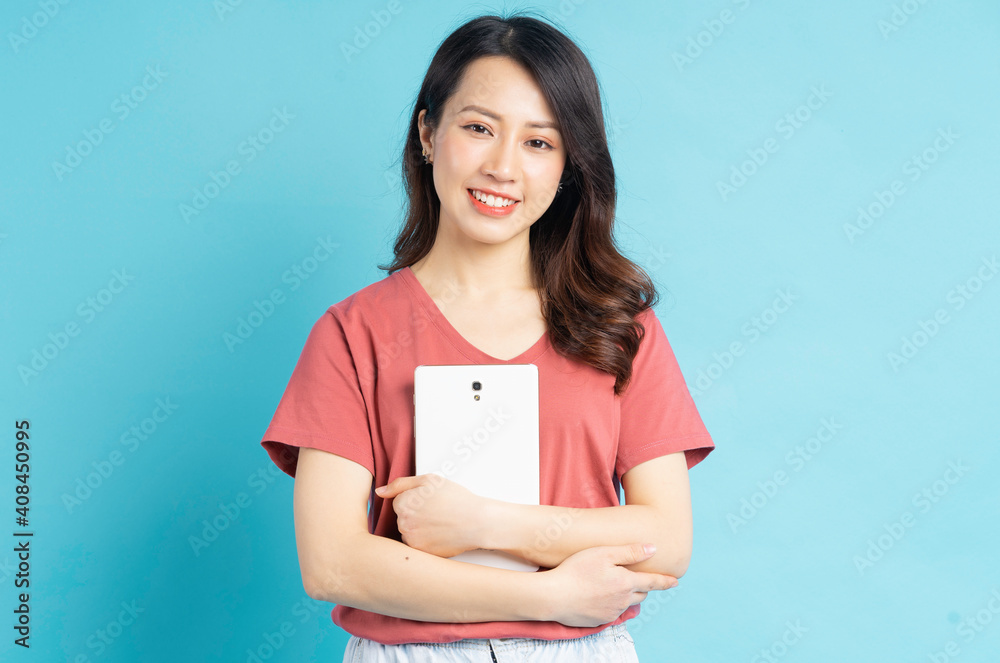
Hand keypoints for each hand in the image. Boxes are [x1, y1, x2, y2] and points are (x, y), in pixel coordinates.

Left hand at [375, 474, 486, 557]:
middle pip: (402, 519)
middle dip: (415, 516)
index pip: (398, 503)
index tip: (429, 502)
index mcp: (402, 504)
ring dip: (418, 530)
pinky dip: (425, 542)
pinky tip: (439, 536)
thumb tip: (379, 491)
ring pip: (408, 534)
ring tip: (439, 524)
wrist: (477, 522)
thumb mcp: (430, 480)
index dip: (415, 501)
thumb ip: (400, 483)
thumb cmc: (456, 499)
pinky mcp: (421, 554)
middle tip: (436, 513)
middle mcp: (403, 524)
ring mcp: (411, 541)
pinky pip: (416, 547)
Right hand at [540, 543, 677, 627]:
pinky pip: (612, 612)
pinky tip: (599, 596)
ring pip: (626, 604)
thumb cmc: (576, 570)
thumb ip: (630, 552)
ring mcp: (611, 613)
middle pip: (641, 594)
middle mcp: (622, 600)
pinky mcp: (599, 621)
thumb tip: (654, 549)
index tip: (675, 582)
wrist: (554, 596)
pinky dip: (611, 604)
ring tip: (616, 587)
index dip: (665, 581)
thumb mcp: (604, 553)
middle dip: (642, 587)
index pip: (652, 582)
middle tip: (639, 579)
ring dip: (626, 596)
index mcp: (626, 583)